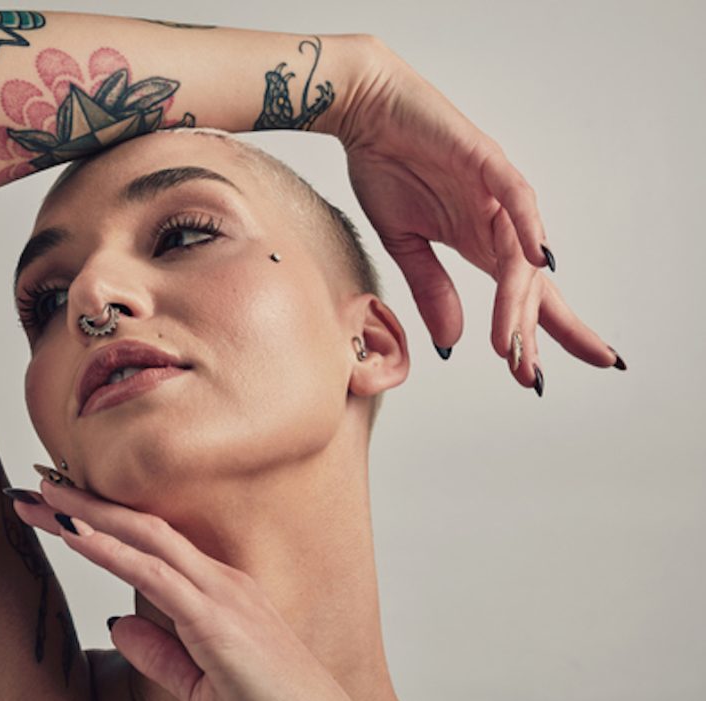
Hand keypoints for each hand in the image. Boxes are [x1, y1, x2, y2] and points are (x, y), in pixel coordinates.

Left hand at [9, 469, 370, 700]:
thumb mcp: (202, 687)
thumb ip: (163, 654)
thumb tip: (121, 622)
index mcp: (221, 593)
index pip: (150, 542)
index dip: (101, 521)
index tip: (57, 510)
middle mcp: (222, 581)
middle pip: (142, 527)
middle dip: (85, 504)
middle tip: (33, 487)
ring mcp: (223, 595)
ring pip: (145, 538)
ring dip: (88, 515)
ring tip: (41, 498)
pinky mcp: (218, 620)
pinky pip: (155, 575)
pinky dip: (110, 551)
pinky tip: (74, 536)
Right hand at [336, 37, 622, 389]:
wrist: (365, 116)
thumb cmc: (385, 169)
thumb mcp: (405, 245)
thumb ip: (431, 289)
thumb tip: (453, 344)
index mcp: (479, 242)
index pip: (518, 296)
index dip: (531, 335)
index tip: (534, 378)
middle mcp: (498, 222)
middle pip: (533, 285)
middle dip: (541, 332)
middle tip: (534, 377)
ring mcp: (496, 193)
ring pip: (521, 255)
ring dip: (518, 302)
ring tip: (512, 342)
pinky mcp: (486, 162)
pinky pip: (516, 198)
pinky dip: (529, 229)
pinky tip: (541, 261)